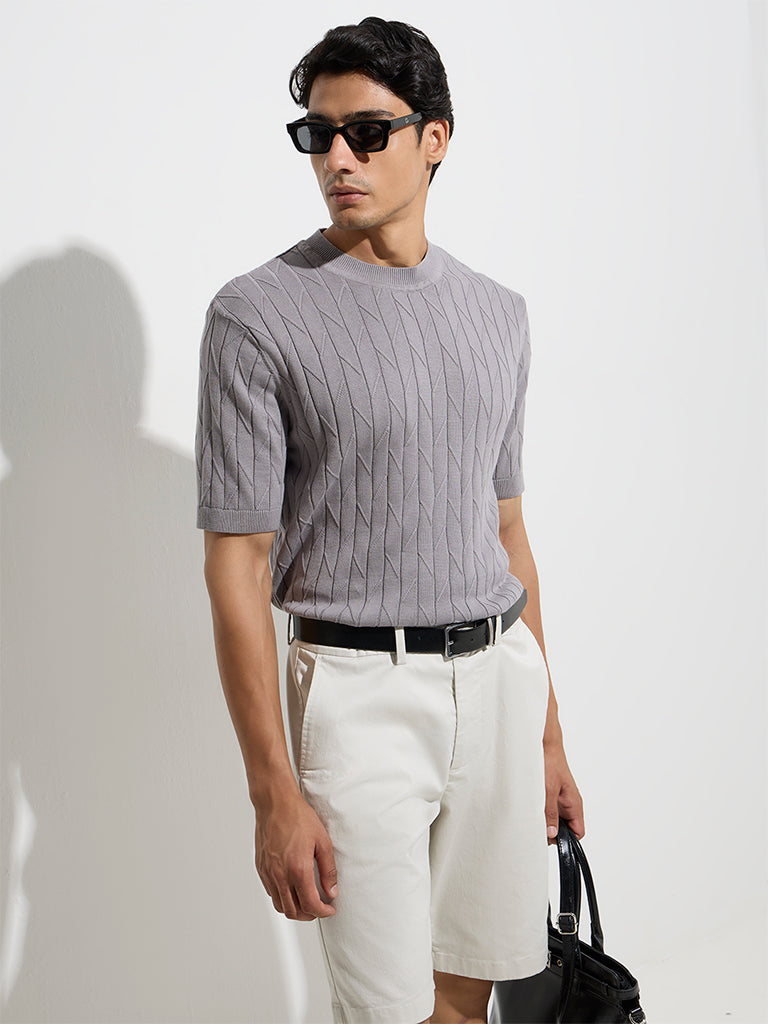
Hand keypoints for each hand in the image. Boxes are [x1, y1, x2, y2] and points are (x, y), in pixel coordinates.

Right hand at [254, 791, 337, 920]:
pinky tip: (292, 889)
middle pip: (294, 911)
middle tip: (319, 908)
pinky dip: (282, 898)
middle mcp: (280, 875)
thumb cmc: (298, 817)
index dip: (323, 912)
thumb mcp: (322, 842)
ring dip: (294, 909)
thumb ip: (328, 870)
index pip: (310, 904)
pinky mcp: (260, 868)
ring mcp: (268, 873)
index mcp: (298, 869)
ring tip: (306, 902)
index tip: (329, 910)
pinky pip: (271, 892)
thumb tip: (332, 891)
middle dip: (309, 915)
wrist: (275, 803)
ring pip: (280, 905)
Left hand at [543, 738, 583, 843]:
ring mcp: (560, 798)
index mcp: (574, 803)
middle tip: (538, 828)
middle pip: (565, 828)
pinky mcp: (551, 793)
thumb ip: (550, 813)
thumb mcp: (548, 790)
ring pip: (555, 819)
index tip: (551, 840)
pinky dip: (540, 812)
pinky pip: (548, 809)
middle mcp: (569, 802)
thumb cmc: (550, 761)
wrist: (544, 743)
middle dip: (552, 831)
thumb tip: (551, 833)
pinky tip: (531, 809)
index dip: (567, 840)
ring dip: (545, 821)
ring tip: (533, 817)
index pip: (578, 832)